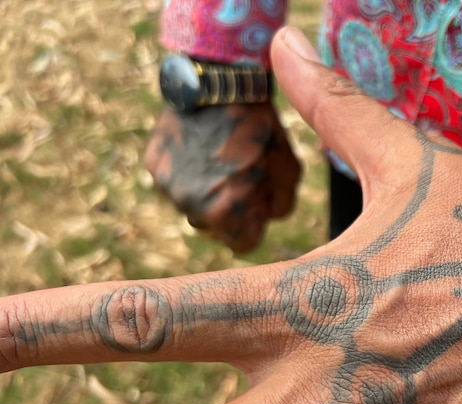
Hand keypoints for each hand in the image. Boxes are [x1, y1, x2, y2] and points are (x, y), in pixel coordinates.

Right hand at [145, 102, 299, 252]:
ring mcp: (168, 185)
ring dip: (207, 189)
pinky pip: (175, 181)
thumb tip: (264, 220)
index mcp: (225, 213)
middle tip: (242, 172)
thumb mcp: (288, 171)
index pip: (242, 244)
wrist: (222, 81)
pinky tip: (202, 145)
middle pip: (215, 226)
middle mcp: (190, 205)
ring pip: (193, 204)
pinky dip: (188, 170)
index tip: (259, 204)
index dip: (255, 224)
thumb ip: (279, 207)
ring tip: (222, 155)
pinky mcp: (154, 164)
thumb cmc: (263, 130)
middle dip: (230, 208)